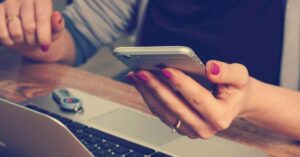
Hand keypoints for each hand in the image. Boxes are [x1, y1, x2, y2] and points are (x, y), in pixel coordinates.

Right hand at [0, 0, 63, 51]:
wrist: (29, 35)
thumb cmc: (44, 31)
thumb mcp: (55, 30)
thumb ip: (57, 25)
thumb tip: (57, 17)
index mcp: (41, 0)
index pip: (42, 18)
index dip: (44, 34)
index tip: (45, 46)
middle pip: (29, 26)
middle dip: (33, 40)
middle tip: (35, 42)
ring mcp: (10, 3)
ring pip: (15, 30)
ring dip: (21, 41)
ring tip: (25, 39)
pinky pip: (1, 31)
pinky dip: (8, 40)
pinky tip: (13, 40)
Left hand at [127, 60, 254, 138]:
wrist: (233, 102)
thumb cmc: (235, 89)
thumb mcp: (240, 76)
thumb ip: (228, 72)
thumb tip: (210, 68)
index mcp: (220, 116)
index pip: (197, 98)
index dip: (181, 83)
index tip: (166, 69)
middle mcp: (204, 128)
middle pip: (175, 106)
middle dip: (157, 87)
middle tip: (143, 72)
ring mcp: (190, 130)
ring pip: (163, 111)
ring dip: (148, 93)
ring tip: (137, 75)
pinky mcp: (180, 126)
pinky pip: (160, 112)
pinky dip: (149, 97)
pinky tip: (141, 83)